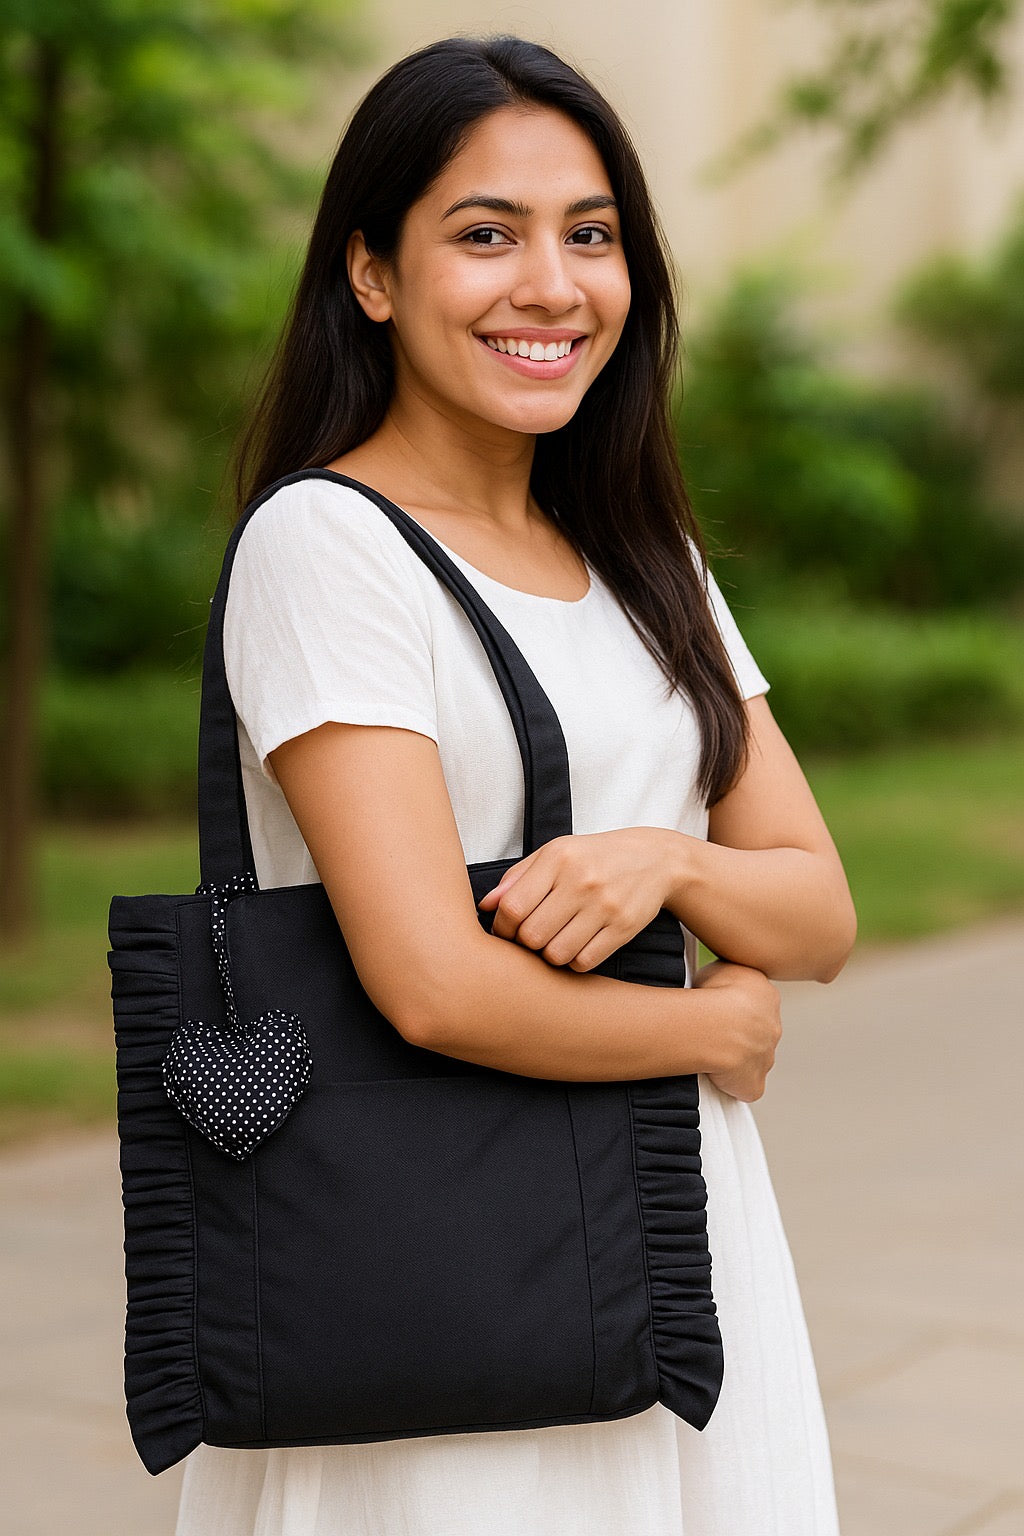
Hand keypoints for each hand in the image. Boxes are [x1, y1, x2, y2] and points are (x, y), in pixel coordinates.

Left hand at [476, 829, 673, 971]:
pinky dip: (574, 960)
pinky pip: (584, 962)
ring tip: (554, 940)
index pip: (513, 907)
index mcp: (558, 858)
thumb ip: (517, 878)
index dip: (502, 927)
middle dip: (524, 943)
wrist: (654, 859)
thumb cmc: (594, 857)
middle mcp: (581, 881)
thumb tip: (485, 906)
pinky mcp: (624, 928)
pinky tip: (576, 945)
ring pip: (556, 954)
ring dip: (549, 954)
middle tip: (530, 938)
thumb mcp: (555, 853)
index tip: (505, 931)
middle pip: (532, 936)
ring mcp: (604, 905)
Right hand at [693, 959, 781, 1102]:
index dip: (733, 1006)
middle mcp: (773, 1028)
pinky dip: (732, 1084)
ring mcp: (766, 1058)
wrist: (716, 1026)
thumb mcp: (721, 966)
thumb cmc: (714, 993)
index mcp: (768, 997)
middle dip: (736, 1033)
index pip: (754, 1003)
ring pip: (750, 1059)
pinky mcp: (754, 1084)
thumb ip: (729, 975)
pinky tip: (713, 1074)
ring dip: (733, 1057)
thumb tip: (724, 978)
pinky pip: (744, 1086)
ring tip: (707, 1050)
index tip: (715, 1007)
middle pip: (756, 1032)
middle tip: (710, 1030)